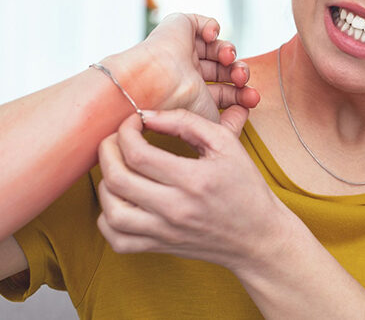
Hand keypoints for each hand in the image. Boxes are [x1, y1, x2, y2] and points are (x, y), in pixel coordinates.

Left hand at [96, 107, 293, 270]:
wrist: (259, 237)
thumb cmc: (246, 188)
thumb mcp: (226, 144)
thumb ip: (187, 122)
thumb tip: (149, 115)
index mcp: (193, 180)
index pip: (137, 153)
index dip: (126, 131)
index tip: (134, 122)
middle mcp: (175, 209)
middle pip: (117, 179)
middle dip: (107, 151)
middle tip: (117, 139)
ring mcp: (164, 232)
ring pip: (110, 211)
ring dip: (105, 183)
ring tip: (118, 168)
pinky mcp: (159, 247)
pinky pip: (117, 239)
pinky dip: (108, 219)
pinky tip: (121, 200)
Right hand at [104, 13, 259, 121]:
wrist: (155, 83)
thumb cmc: (178, 106)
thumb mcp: (211, 122)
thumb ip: (230, 123)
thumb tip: (244, 114)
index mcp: (191, 94)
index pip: (223, 91)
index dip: (241, 93)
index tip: (252, 100)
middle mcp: (186, 72)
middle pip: (223, 69)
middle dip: (239, 73)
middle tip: (242, 80)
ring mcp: (182, 50)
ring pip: (217, 46)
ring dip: (230, 52)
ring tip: (228, 58)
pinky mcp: (178, 28)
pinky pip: (202, 23)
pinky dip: (213, 26)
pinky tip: (212, 37)